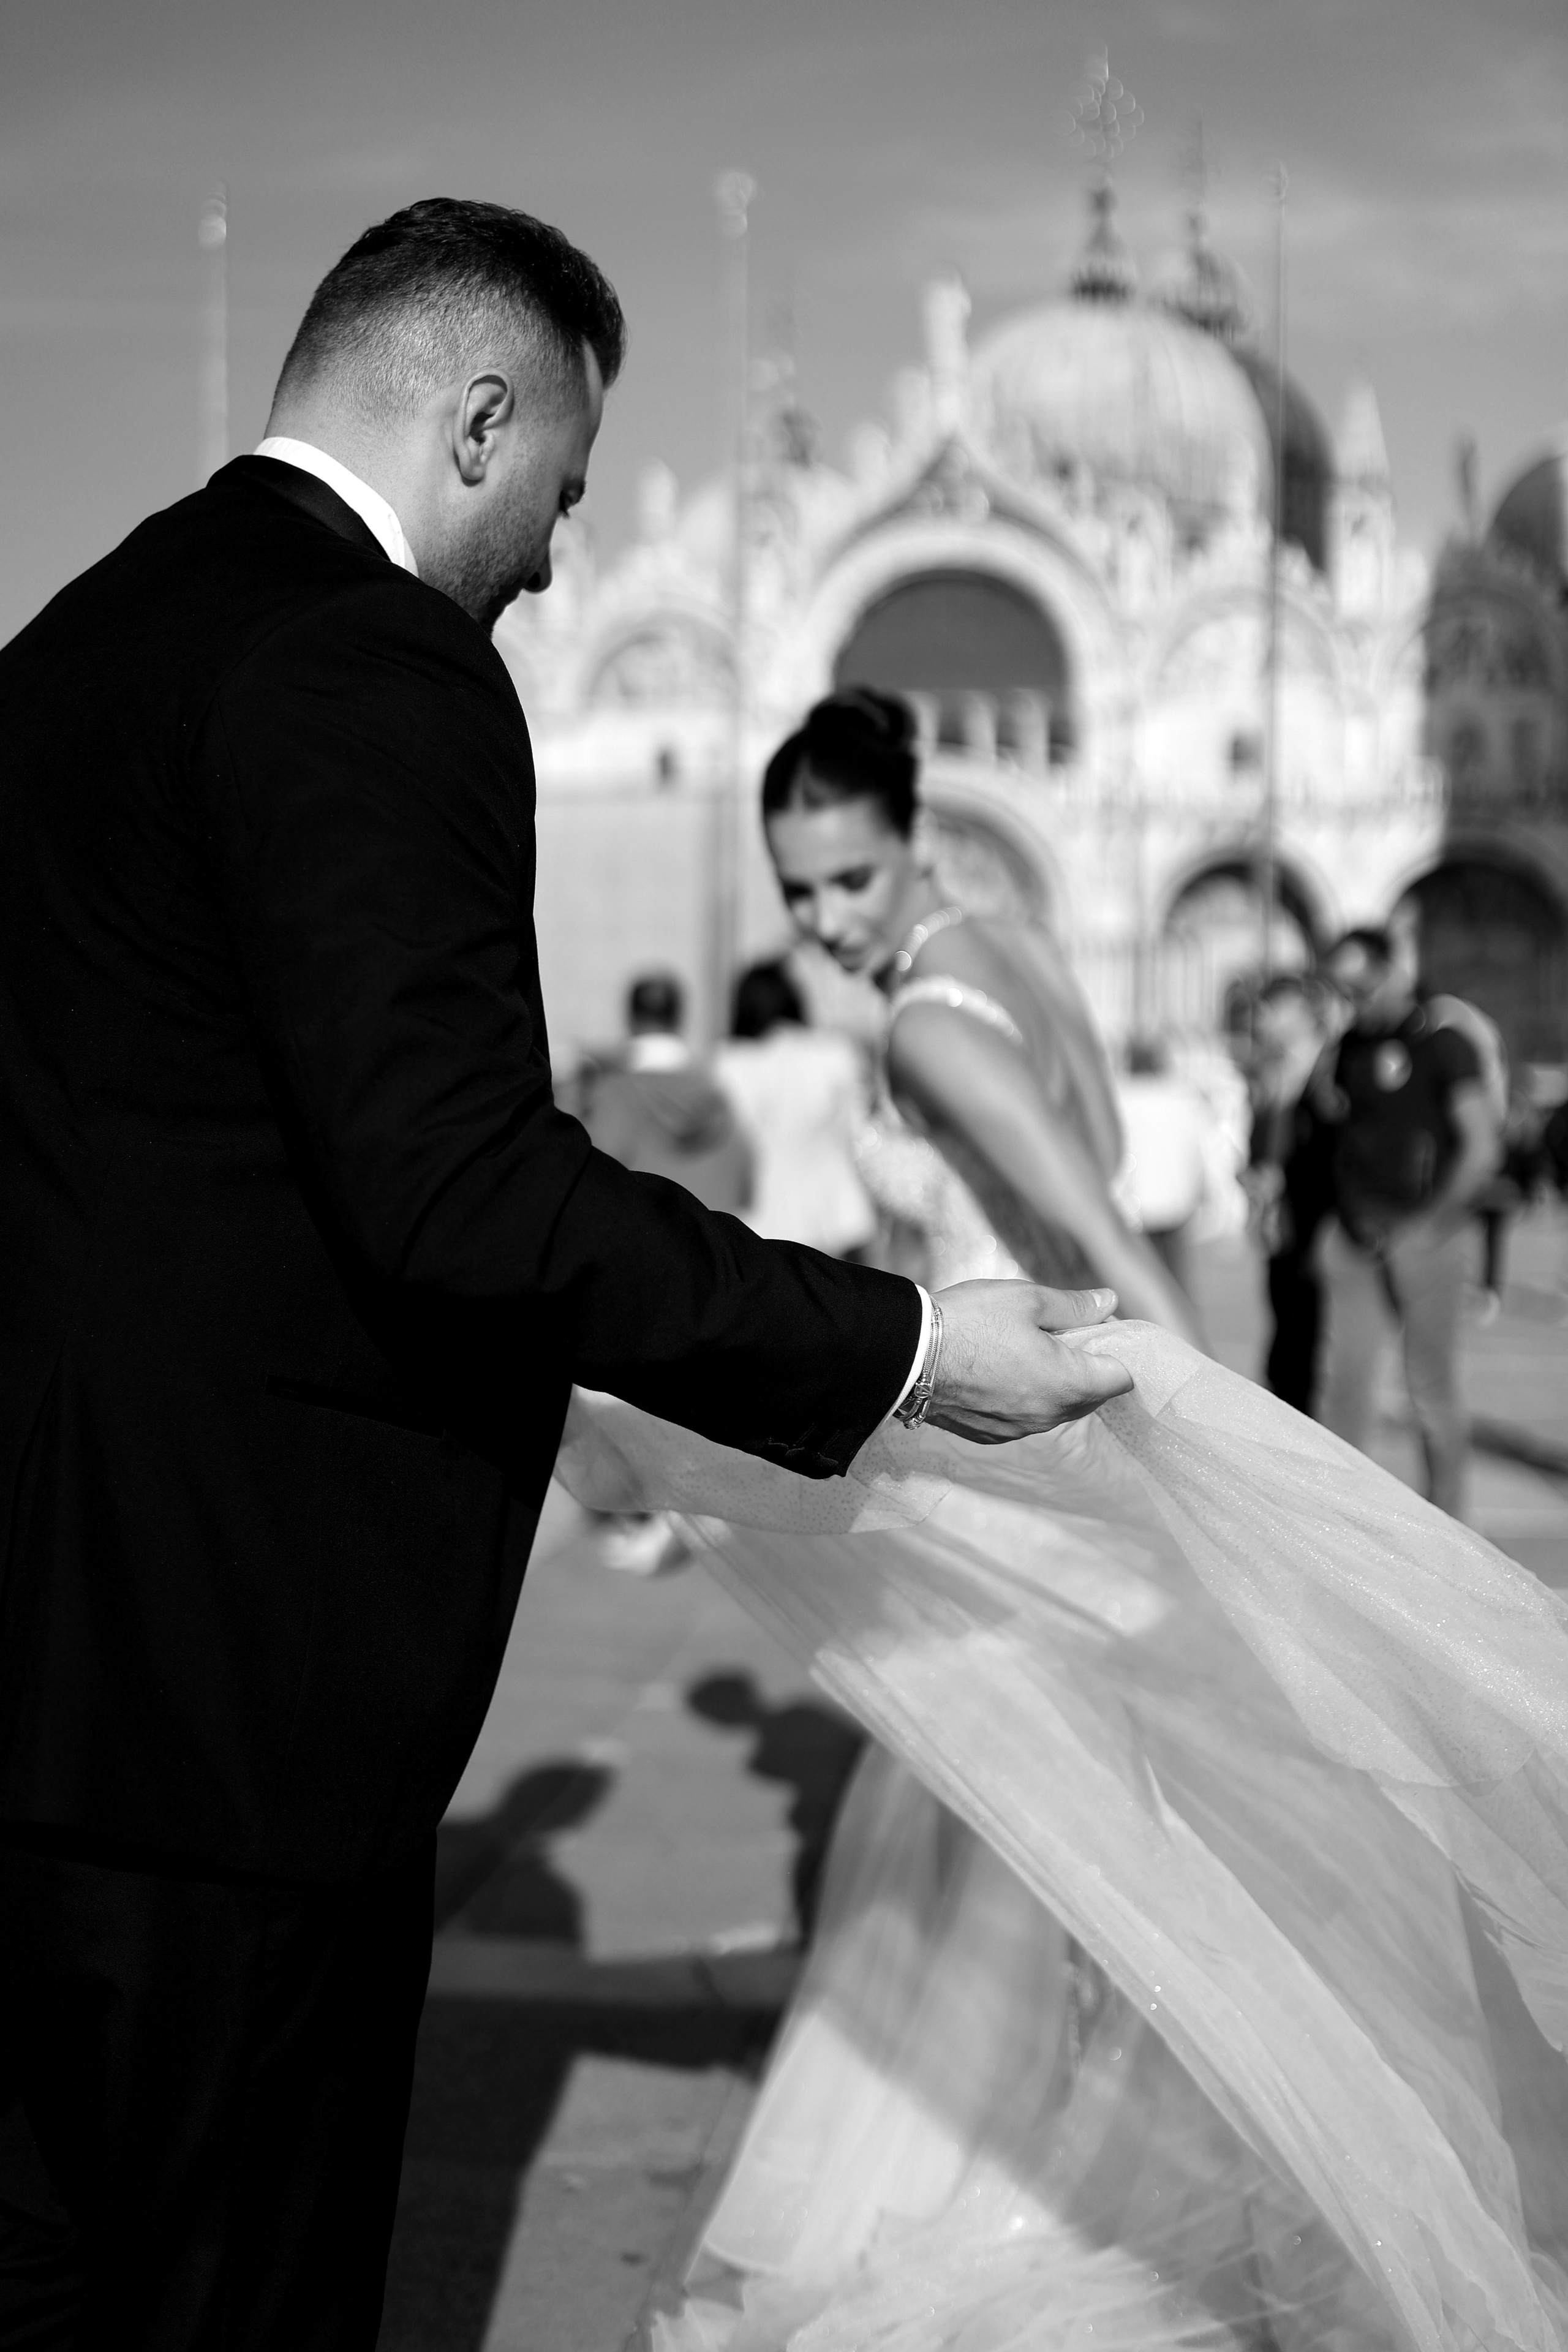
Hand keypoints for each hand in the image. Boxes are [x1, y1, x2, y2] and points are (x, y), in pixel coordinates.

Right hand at [926, 1280, 1133, 1443]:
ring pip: (1057, 1409)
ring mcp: (1019, 1430)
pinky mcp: (992, 1435)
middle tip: (1059, 1333)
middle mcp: (1049, 1415)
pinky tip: (999, 1371)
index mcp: (1067, 1382)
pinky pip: (1025, 1418)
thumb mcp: (1028, 1299)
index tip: (1094, 1329)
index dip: (1115, 1350)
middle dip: (1086, 1367)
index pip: (1120, 1378)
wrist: (907, 1356)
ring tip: (1025, 1349)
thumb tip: (1109, 1302)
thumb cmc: (970, 1321)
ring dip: (1055, 1384)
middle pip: (1091, 1397)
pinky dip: (1024, 1397)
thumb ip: (1075, 1306)